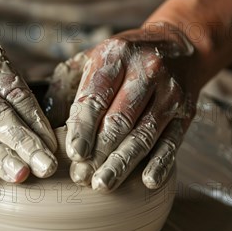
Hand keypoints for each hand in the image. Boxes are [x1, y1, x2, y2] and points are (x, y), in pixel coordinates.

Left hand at [49, 22, 204, 191]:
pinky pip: (173, 141)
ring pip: (145, 134)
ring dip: (123, 163)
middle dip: (100, 152)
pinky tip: (147, 181)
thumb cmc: (122, 61)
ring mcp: (170, 93)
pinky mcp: (186, 112)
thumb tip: (44, 128)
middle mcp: (146, 71)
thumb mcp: (90, 61)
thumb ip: (65, 90)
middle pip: (120, 119)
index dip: (84, 128)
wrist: (179, 46)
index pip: (97, 97)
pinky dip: (161, 163)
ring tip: (104, 184)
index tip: (74, 154)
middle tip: (82, 177)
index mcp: (117, 55)